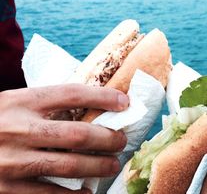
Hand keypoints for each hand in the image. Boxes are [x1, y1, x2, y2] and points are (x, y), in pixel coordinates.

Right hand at [0, 84, 128, 193]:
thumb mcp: (15, 102)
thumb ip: (46, 104)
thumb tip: (89, 107)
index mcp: (21, 101)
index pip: (72, 93)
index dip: (103, 97)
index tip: (124, 102)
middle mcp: (18, 129)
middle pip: (77, 134)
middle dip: (107, 138)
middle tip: (121, 141)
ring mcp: (12, 160)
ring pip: (68, 166)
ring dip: (98, 167)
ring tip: (112, 165)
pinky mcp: (6, 187)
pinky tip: (87, 192)